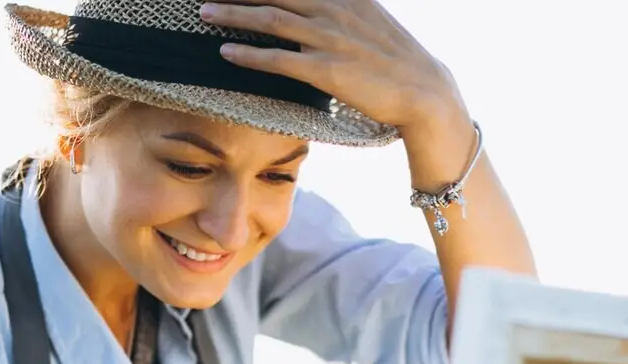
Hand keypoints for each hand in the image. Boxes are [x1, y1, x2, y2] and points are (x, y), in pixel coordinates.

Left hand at [199, 0, 461, 130]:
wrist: (423, 91)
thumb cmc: (395, 59)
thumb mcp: (370, 17)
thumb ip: (342, 6)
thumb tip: (317, 5)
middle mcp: (334, 8)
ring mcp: (329, 37)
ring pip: (269, 18)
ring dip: (232, 13)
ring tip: (204, 11)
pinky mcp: (325, 69)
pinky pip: (277, 59)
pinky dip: (248, 53)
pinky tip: (226, 51)